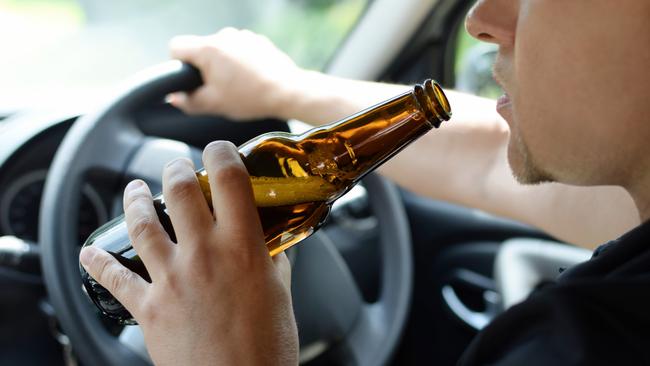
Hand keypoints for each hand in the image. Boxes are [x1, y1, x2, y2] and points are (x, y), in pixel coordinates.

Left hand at [79, 141, 297, 365]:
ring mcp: (171, 279)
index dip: (221, 152)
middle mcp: (203, 255)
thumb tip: (270, 244)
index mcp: (242, 247)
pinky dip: (98, 262)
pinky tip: (91, 252)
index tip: (219, 150)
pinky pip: (114, 279)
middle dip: (175, 169)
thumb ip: (272, 263)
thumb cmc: (266, 350)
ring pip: (141, 223)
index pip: (229, 178)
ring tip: (133, 191)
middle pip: (178, 190)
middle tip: (178, 168)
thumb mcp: (280, 296)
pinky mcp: (148, 307)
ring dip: (133, 200)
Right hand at [168, 28, 301, 119]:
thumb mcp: (214, 105)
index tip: (189, 79)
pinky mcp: (257, 40)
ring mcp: (242, 36)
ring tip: (237, 85)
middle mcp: (224, 36)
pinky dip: (240, 61)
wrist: (287, 91)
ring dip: (223, 65)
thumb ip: (188, 102)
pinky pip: (239, 49)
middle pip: (200, 49)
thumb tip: (175, 98)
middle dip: (204, 68)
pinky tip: (250, 79)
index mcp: (208, 49)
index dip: (177, 64)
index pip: (176, 46)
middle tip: (217, 89)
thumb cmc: (250, 98)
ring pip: (221, 49)